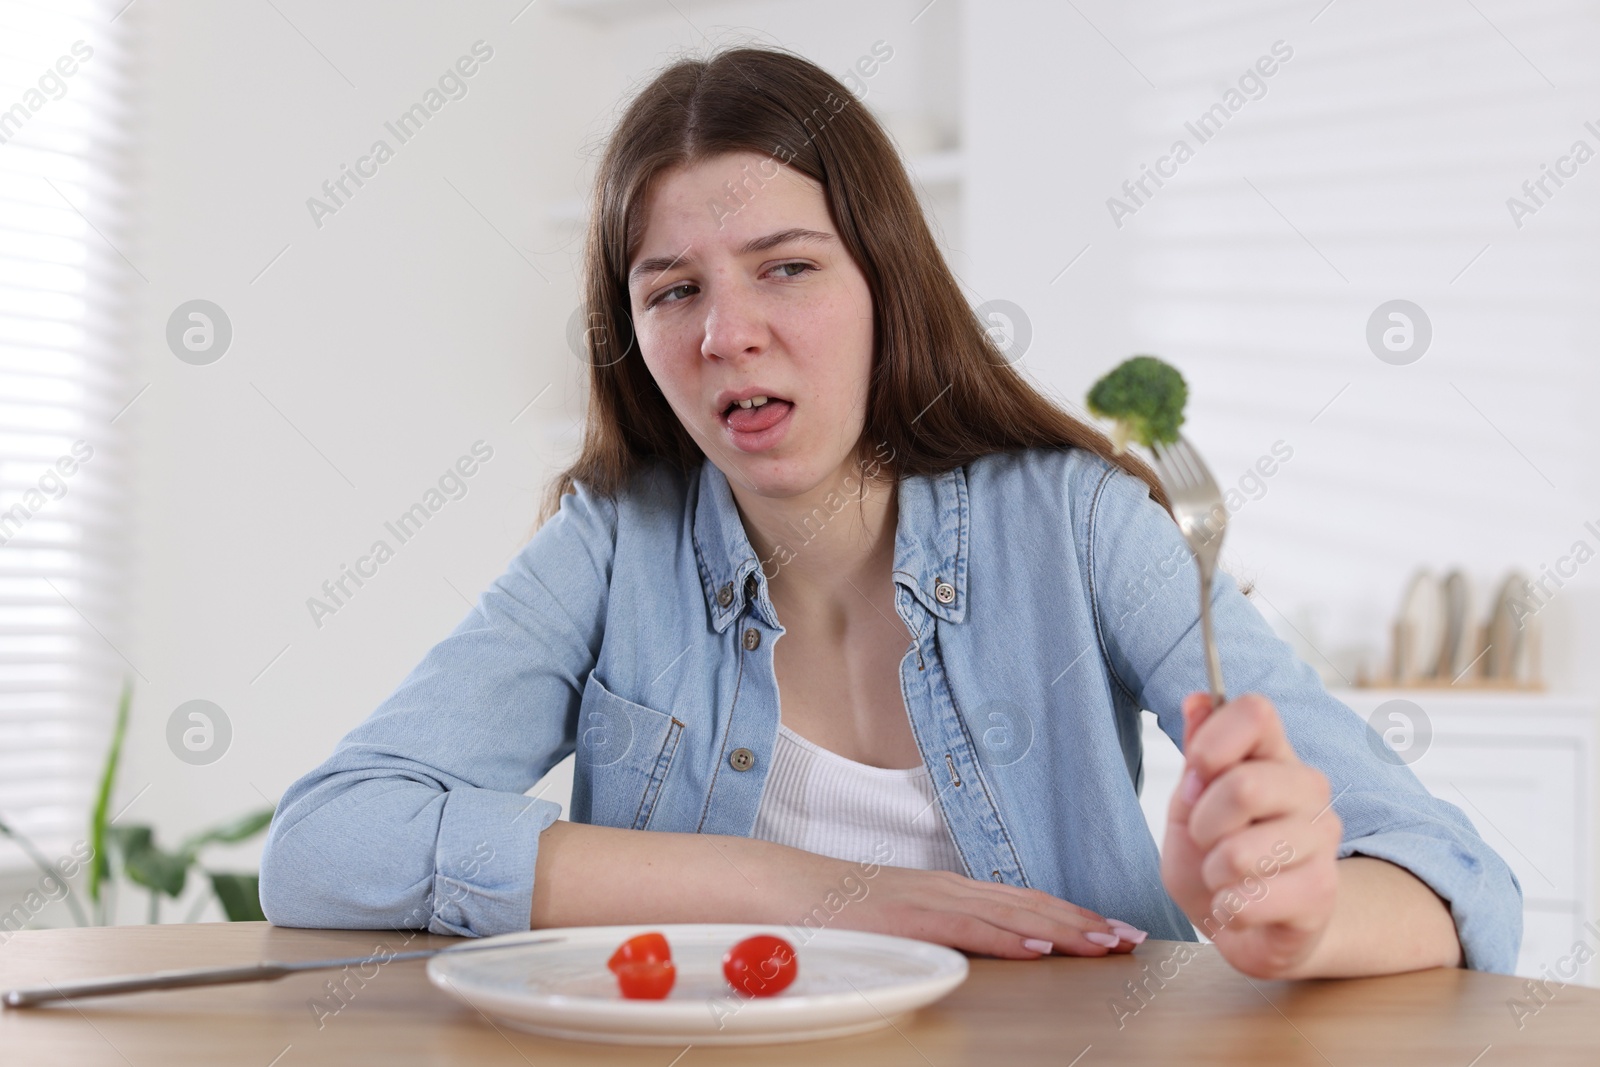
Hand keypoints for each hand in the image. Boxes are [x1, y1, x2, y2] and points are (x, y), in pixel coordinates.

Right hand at [822, 862, 1146, 958]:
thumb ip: (937, 928)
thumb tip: (977, 949)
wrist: (777, 886)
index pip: (1024, 901)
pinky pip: (965, 927)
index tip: (1114, 929)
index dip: (1073, 914)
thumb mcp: (897, 919)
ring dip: (1063, 928)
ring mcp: (928, 898)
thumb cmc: (833, 909)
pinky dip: (1006, 936)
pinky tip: (1037, 945)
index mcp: (948, 889)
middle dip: (1085, 921)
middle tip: (1133, 937)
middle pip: (1030, 903)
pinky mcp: (906, 916)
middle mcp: (947, 887)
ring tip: (1105, 942)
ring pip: (1010, 913)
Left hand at [1160, 692, 1342, 978]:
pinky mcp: (1321, 892)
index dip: (1212, 740)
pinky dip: (1227, 908)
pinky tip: (1240, 905)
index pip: (1256, 712)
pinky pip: (1249, 900)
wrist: (1245, 923)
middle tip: (1206, 839)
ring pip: (1241, 852)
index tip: (1195, 772)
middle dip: (1203, 821)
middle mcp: (1309, 789)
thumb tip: (1197, 700)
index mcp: (1274, 755)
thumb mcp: (1190, 804)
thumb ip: (1198, 755)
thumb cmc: (1214, 856)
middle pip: (1245, 785)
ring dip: (1213, 871)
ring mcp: (1321, 840)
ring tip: (1224, 876)